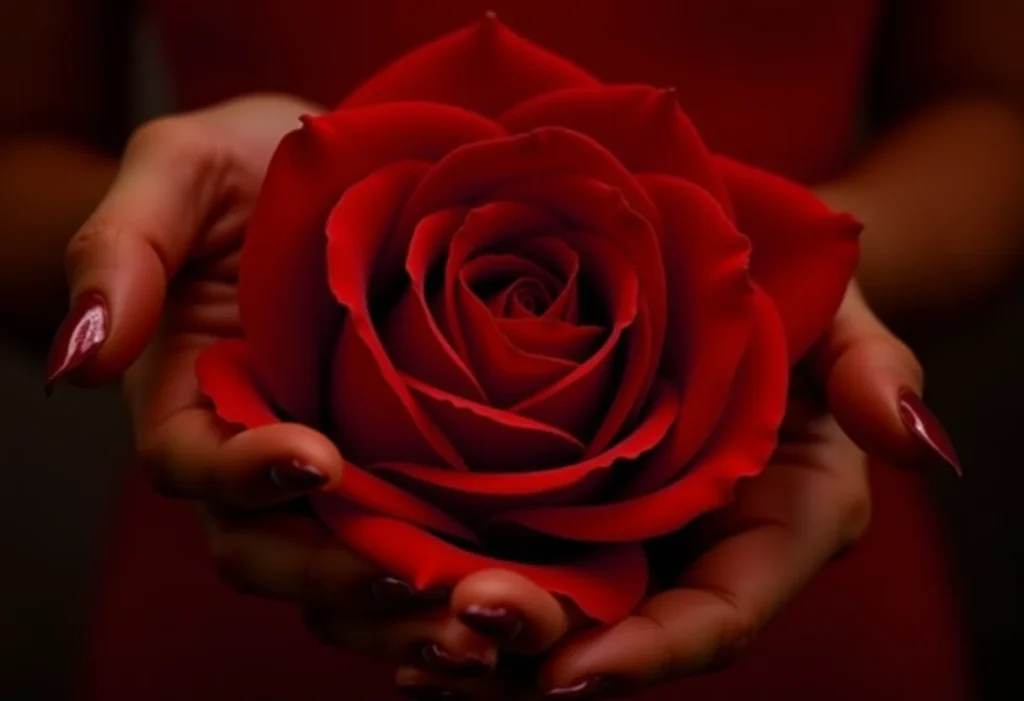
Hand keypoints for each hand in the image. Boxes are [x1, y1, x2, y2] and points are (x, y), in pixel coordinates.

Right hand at [45, 95, 562, 667]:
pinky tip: (502, 594)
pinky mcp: (403, 465)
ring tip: (476, 619)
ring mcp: (334, 465)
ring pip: (343, 569)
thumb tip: (80, 357)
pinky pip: (411, 544)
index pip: (192, 465)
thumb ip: (119, 250)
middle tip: (417, 584)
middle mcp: (254, 449)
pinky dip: (445, 580)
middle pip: (270, 549)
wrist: (345, 165)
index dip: (243, 476)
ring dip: (401, 607)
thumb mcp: (181, 170)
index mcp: (187, 395)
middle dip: (334, 576)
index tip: (315, 459)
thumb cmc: (250, 163)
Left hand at [368, 283, 959, 699]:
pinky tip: (388, 579)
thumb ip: (876, 372)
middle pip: (615, 631)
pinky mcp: (556, 498)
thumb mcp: (839, 313)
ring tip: (404, 630)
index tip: (570, 675)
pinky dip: (449, 578)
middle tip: (455, 632)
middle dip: (538, 647)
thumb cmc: (790, 290)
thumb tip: (915, 441)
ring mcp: (619, 529)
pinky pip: (504, 554)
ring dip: (476, 633)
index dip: (648, 656)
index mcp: (772, 527)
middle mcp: (689, 548)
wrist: (723, 267)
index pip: (714, 619)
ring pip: (550, 609)